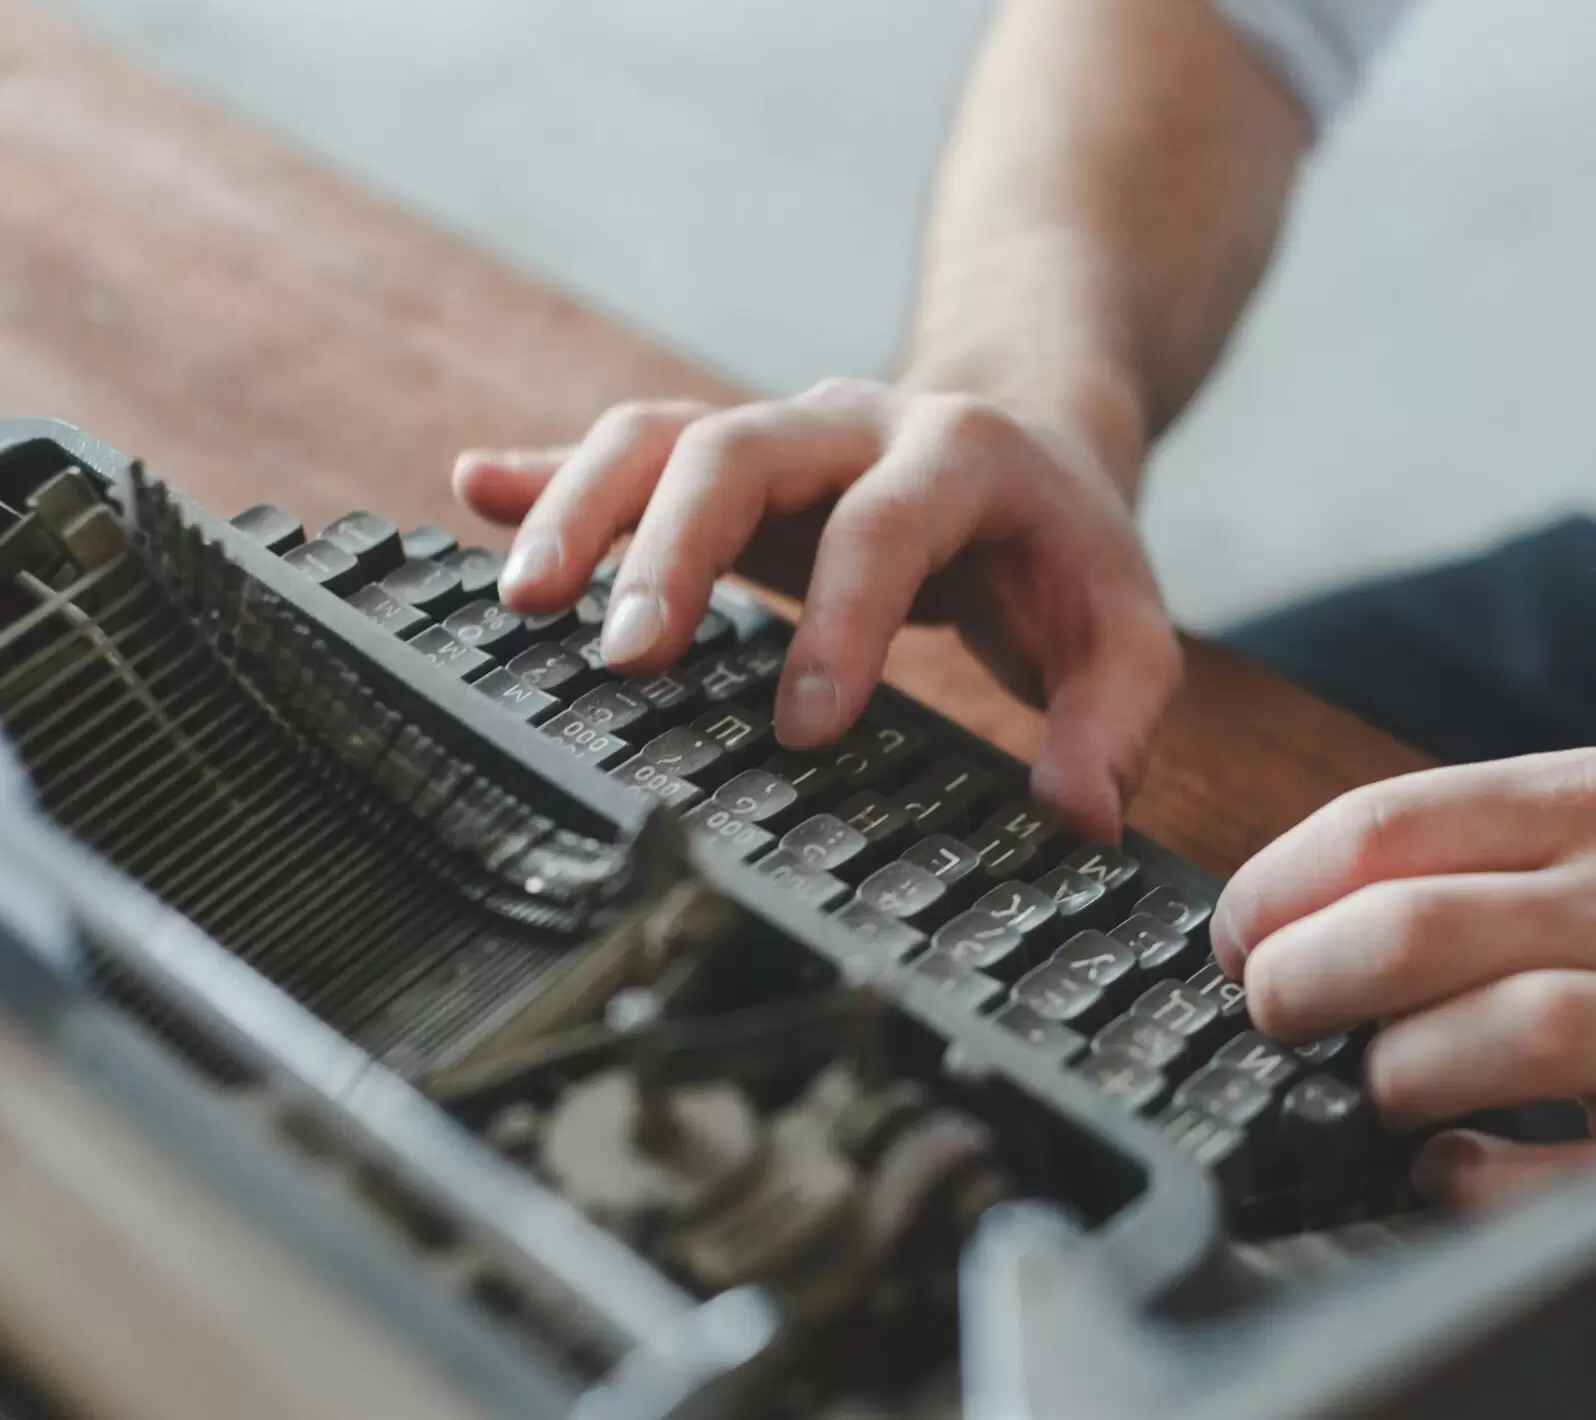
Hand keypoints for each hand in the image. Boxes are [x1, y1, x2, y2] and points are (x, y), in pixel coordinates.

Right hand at [452, 380, 1182, 841]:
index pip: (886, 529)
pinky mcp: (721, 456)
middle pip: (739, 451)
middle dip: (672, 551)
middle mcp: (853, 425)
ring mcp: (776, 432)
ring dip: (582, 508)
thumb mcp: (1124, 632)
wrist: (1032, 433)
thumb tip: (1078, 818)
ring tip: (519, 602)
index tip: (804, 731)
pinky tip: (470, 495)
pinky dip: (546, 471)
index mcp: (961, 458)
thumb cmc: (1065, 554)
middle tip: (624, 659)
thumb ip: (1112, 723)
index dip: (843, 623)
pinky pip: (622, 447)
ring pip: (660, 437)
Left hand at [1210, 749, 1595, 1243]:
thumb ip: (1506, 850)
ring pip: (1480, 1034)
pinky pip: (1561, 1167)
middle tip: (1274, 1021)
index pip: (1385, 824)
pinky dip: (1480, 1181)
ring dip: (1388, 1077)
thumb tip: (1323, 907)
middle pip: (1404, 926)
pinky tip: (1455, 1174)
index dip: (1277, 888)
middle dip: (1298, 985)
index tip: (1236, 939)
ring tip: (1375, 1091)